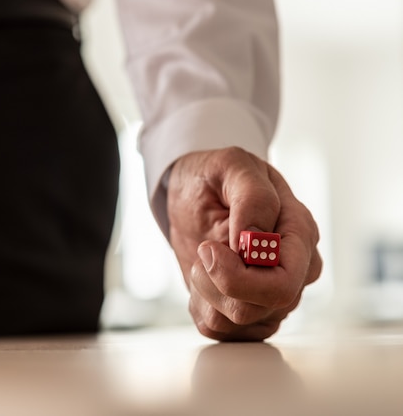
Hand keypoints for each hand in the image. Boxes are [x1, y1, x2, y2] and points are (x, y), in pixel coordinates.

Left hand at [167, 147, 321, 340]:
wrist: (196, 193)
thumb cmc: (215, 178)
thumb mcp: (231, 166)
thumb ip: (252, 197)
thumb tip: (254, 239)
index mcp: (299, 233)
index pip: (284, 283)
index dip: (238, 276)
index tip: (208, 247)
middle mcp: (295, 270)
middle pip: (260, 308)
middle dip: (217, 283)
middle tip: (203, 249)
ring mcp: (273, 294)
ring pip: (238, 322)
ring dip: (206, 291)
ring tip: (205, 257)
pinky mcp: (248, 311)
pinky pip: (220, 330)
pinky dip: (200, 305)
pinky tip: (203, 277)